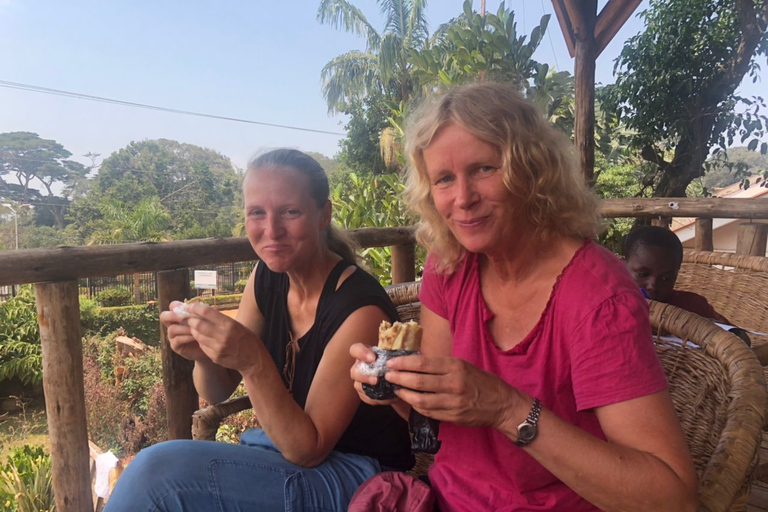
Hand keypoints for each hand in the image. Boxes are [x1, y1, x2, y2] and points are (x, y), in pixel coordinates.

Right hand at [159, 301, 208, 361]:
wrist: (209, 347)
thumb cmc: (206, 330)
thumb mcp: (205, 320)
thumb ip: (202, 312)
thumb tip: (203, 304)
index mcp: (179, 315)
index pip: (173, 306)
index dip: (177, 305)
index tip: (188, 308)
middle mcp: (173, 324)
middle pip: (164, 316)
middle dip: (172, 316)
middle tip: (183, 318)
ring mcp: (172, 335)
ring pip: (172, 329)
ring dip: (184, 328)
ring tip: (195, 329)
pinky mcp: (175, 346)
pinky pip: (177, 339)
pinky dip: (186, 337)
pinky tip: (195, 336)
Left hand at [182, 302, 261, 373]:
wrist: (254, 360)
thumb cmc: (247, 339)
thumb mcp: (238, 325)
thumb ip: (222, 319)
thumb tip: (205, 311)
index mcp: (230, 325)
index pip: (207, 312)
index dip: (196, 308)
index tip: (190, 306)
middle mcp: (223, 336)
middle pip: (198, 325)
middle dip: (191, 320)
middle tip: (190, 318)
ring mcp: (218, 348)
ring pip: (198, 336)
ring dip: (194, 331)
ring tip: (195, 328)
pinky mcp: (215, 357)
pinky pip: (202, 346)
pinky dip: (201, 341)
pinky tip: (204, 339)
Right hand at [349, 343, 399, 405]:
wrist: (400, 380)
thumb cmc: (397, 364)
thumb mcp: (396, 356)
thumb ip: (395, 355)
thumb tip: (404, 354)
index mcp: (366, 354)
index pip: (355, 350)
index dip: (361, 353)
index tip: (372, 358)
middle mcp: (360, 367)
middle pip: (354, 371)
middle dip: (364, 376)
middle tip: (376, 379)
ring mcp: (361, 381)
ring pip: (358, 385)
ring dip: (370, 389)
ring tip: (384, 391)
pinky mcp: (365, 393)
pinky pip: (366, 397)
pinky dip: (377, 399)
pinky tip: (388, 399)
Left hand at [385, 354, 523, 427]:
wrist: (502, 404)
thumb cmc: (481, 381)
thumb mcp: (463, 366)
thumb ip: (441, 366)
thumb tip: (415, 362)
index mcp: (456, 367)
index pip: (423, 363)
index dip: (404, 363)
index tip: (392, 362)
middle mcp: (454, 384)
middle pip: (419, 381)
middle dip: (399, 378)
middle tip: (388, 376)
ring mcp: (453, 402)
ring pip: (421, 400)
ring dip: (404, 394)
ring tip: (396, 389)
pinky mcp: (453, 417)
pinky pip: (429, 412)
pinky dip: (416, 406)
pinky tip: (409, 401)